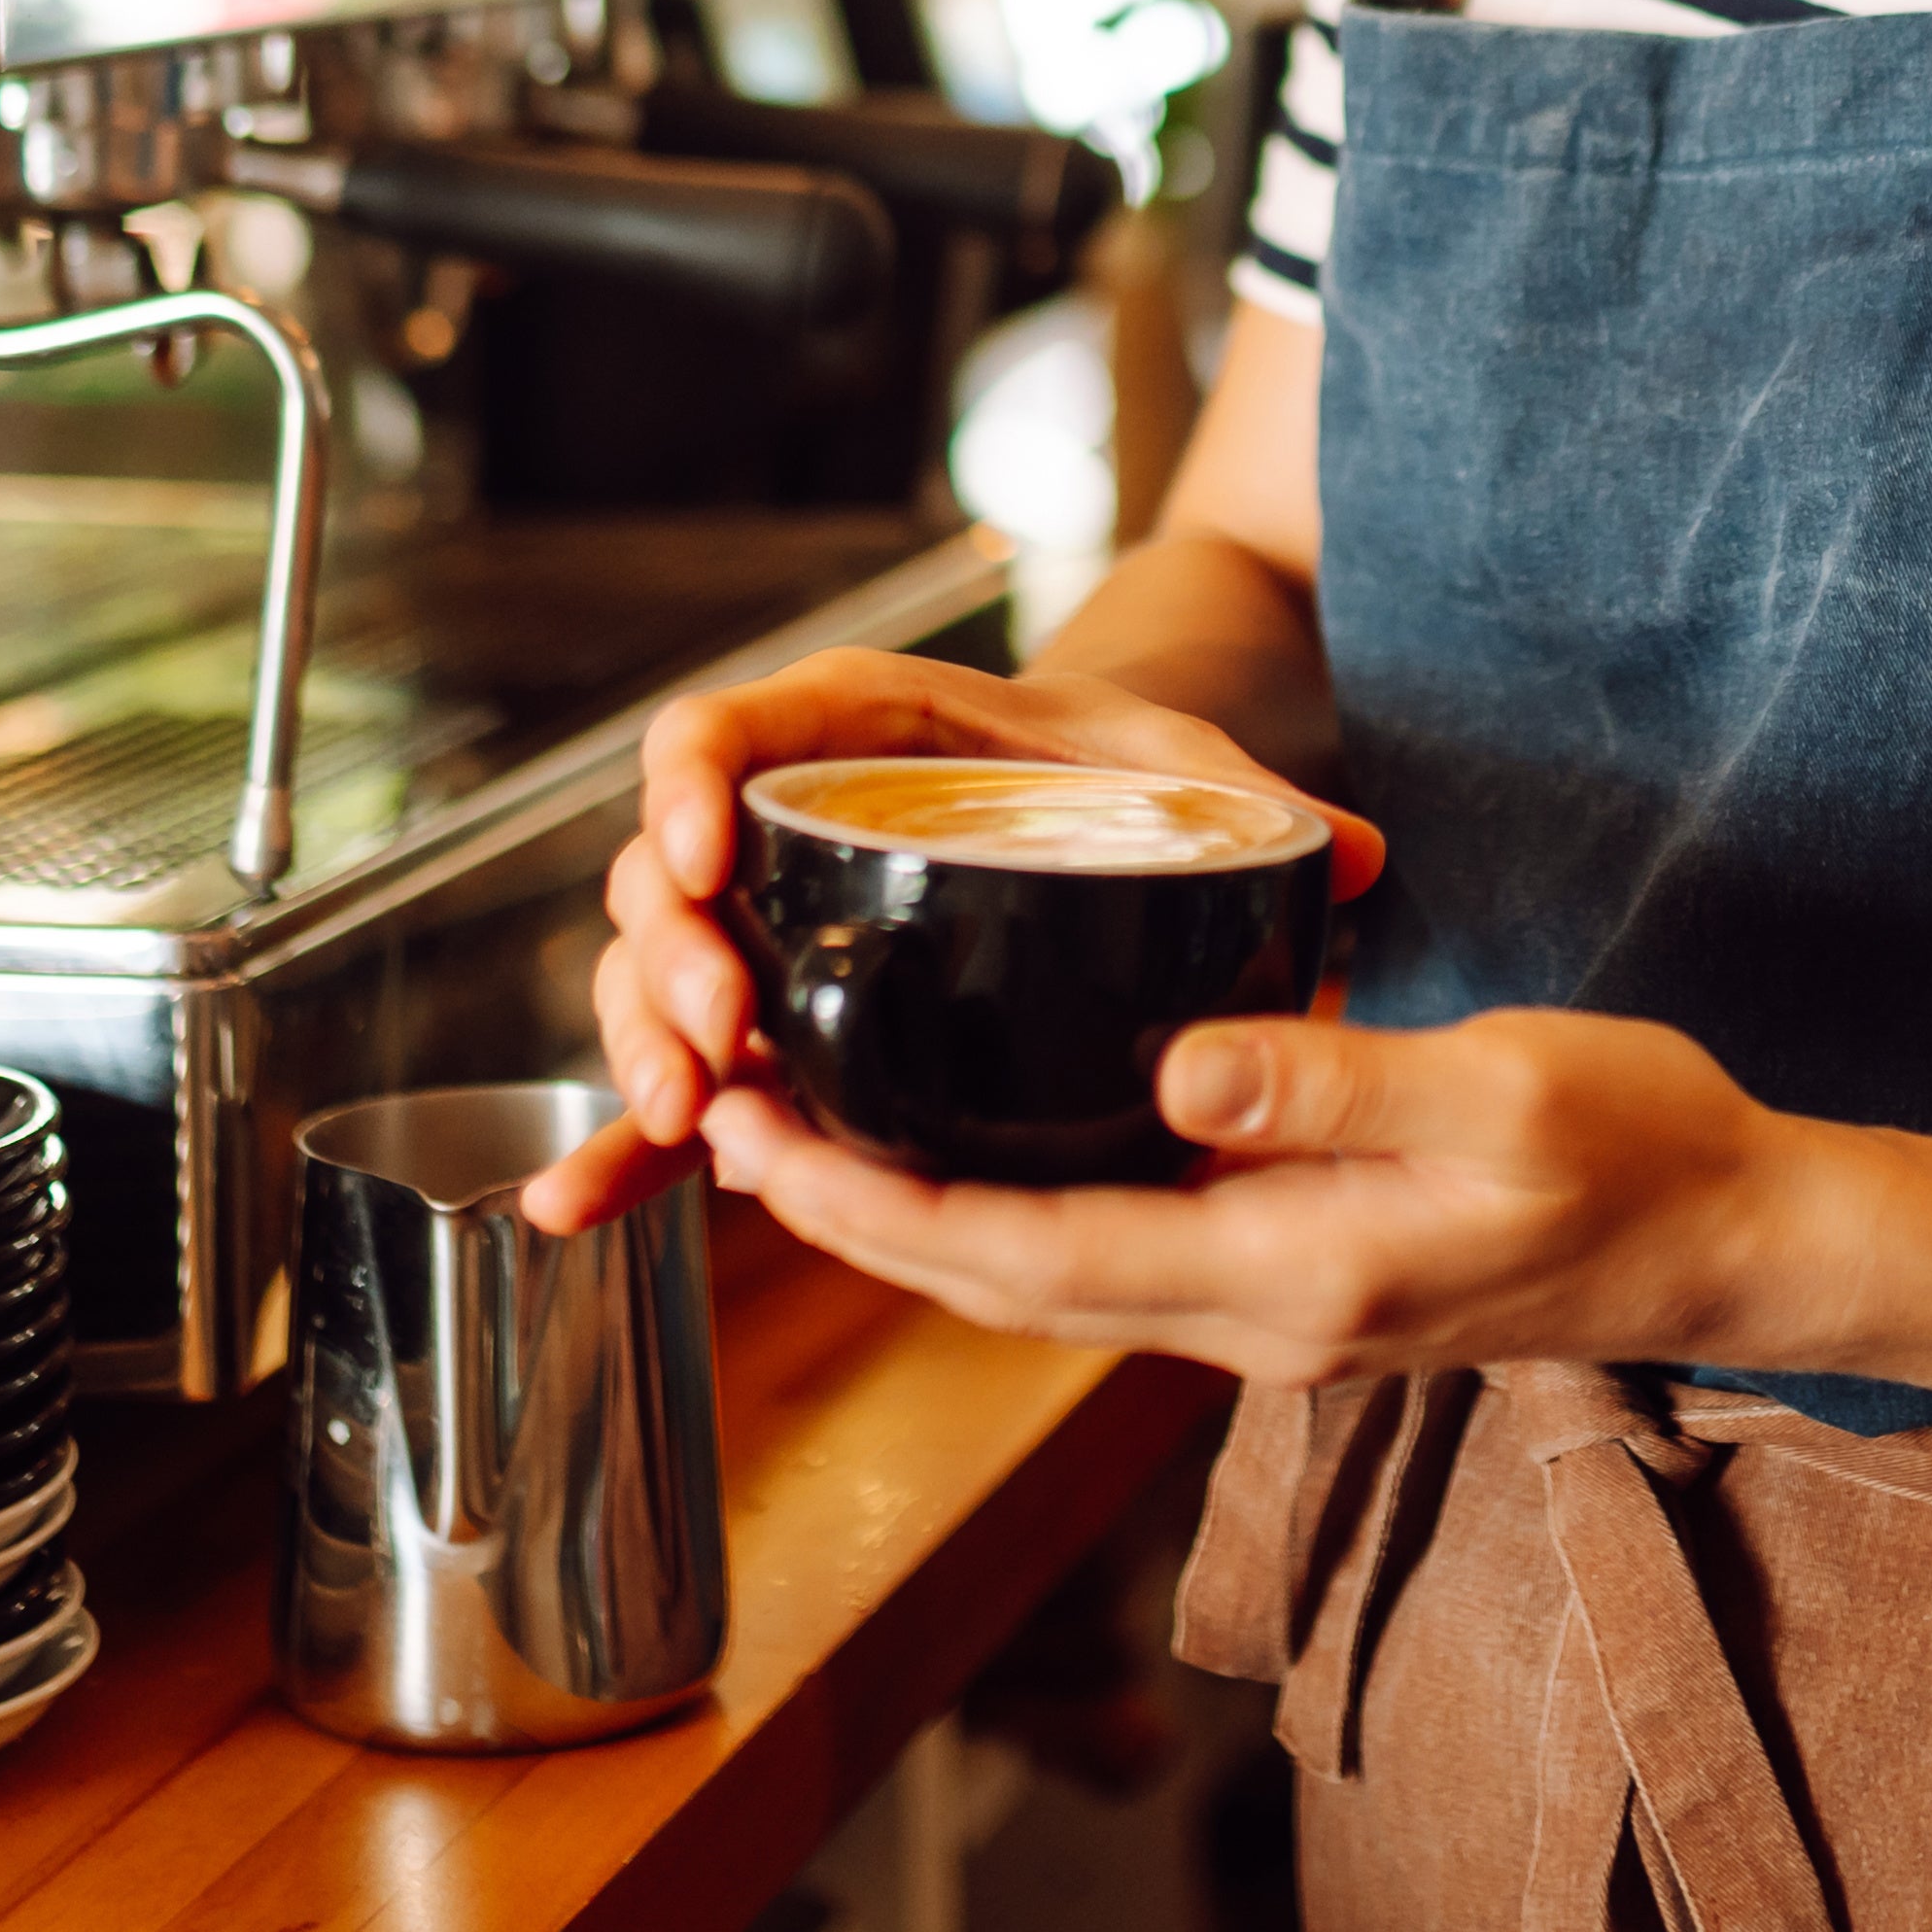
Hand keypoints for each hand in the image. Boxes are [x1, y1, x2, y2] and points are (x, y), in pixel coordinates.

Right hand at [512, 650, 1375, 1236]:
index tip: (704, 847)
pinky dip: (627, 1140)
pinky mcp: (776, 1023)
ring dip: (649, 1043)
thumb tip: (1352, 856)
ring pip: (657, 971)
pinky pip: (685, 1076)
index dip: (694, 775)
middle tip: (720, 1032)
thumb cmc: (1129, 766)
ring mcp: (770, 925)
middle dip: (667, 949)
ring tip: (690, 1115)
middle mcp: (792, 818)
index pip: (737, 722)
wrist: (1105, 794)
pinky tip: (579, 1210)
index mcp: (869, 727)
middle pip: (668, 864)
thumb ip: (1252, 810)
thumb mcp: (1184, 771)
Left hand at [698, 1004, 1825, 1385]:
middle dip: (856, 1217)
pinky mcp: (1295, 1277)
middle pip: (1005, 1286)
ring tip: (813, 1124)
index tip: (768, 1142)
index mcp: (1290, 1270)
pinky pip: (1112, 1256)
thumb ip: (1336, 1079)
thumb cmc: (1639, 1150)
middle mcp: (1258, 1312)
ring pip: (1048, 1279)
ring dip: (920, 1219)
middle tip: (730, 1117)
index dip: (881, 1212)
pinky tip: (977, 1137)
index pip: (1031, 1259)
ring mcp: (1274, 1306)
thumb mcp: (1502, 1089)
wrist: (1733, 1240)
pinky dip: (1014, 1211)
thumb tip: (1179, 1065)